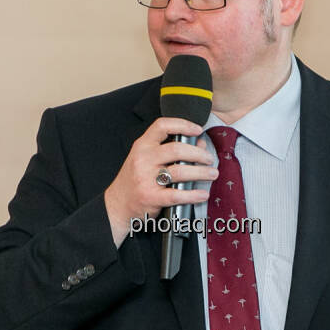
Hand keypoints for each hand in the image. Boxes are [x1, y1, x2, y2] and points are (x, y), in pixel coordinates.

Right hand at [104, 117, 217, 246]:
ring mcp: (146, 178)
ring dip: (202, 173)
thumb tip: (199, 143)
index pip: (162, 126)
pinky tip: (202, 194)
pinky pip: (178, 194)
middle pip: (178, 149)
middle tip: (209, 159)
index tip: (198, 130)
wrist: (116, 205)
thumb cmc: (134, 180)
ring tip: (212, 174)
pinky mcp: (151, 197)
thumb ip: (170, 149)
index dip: (183, 124)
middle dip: (199, 154)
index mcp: (142, 146)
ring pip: (181, 171)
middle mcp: (143, 159)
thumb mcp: (146, 159)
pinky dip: (194, 194)